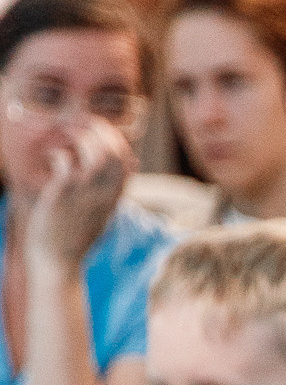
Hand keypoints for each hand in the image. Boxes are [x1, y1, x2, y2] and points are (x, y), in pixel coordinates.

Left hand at [23, 119, 130, 273]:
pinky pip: (66, 160)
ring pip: (93, 151)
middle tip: (80, 121)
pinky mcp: (64, 194)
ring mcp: (85, 193)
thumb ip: (115, 188)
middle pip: (113, 150)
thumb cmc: (76, 237)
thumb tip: (133, 165)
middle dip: (97, 128)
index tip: (98, 130)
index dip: (113, 138)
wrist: (59, 262)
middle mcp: (104, 194)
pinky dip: (59, 152)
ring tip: (66, 133)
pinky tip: (54, 157)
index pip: (125, 159)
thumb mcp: (103, 212)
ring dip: (79, 134)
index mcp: (114, 197)